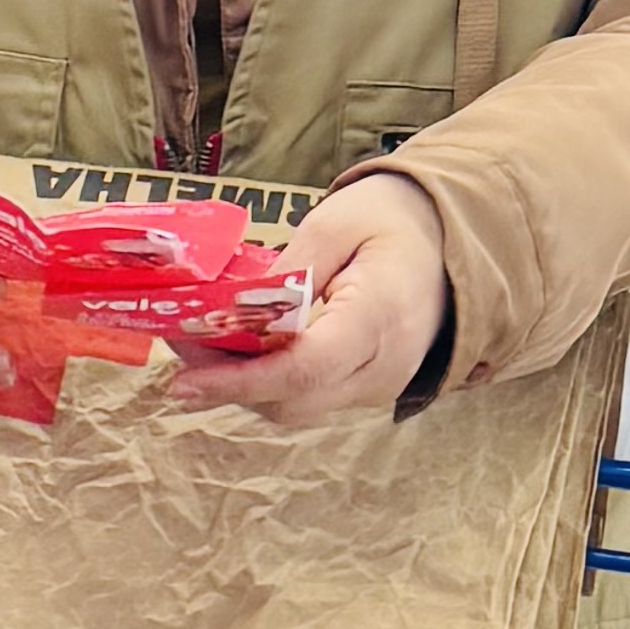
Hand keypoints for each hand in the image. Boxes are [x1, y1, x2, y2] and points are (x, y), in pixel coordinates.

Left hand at [164, 170, 450, 430]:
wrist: (454, 242)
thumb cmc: (394, 221)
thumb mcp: (336, 222)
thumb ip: (287, 272)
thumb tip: (232, 313)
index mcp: (381, 317)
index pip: (303, 368)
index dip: (236, 379)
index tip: (181, 380)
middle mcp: (384, 366)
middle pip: (291, 400)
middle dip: (225, 380)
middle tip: (175, 339)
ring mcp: (380, 386)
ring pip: (295, 407)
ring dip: (240, 384)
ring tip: (194, 344)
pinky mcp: (368, 389)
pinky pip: (309, 397)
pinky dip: (266, 381)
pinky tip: (235, 350)